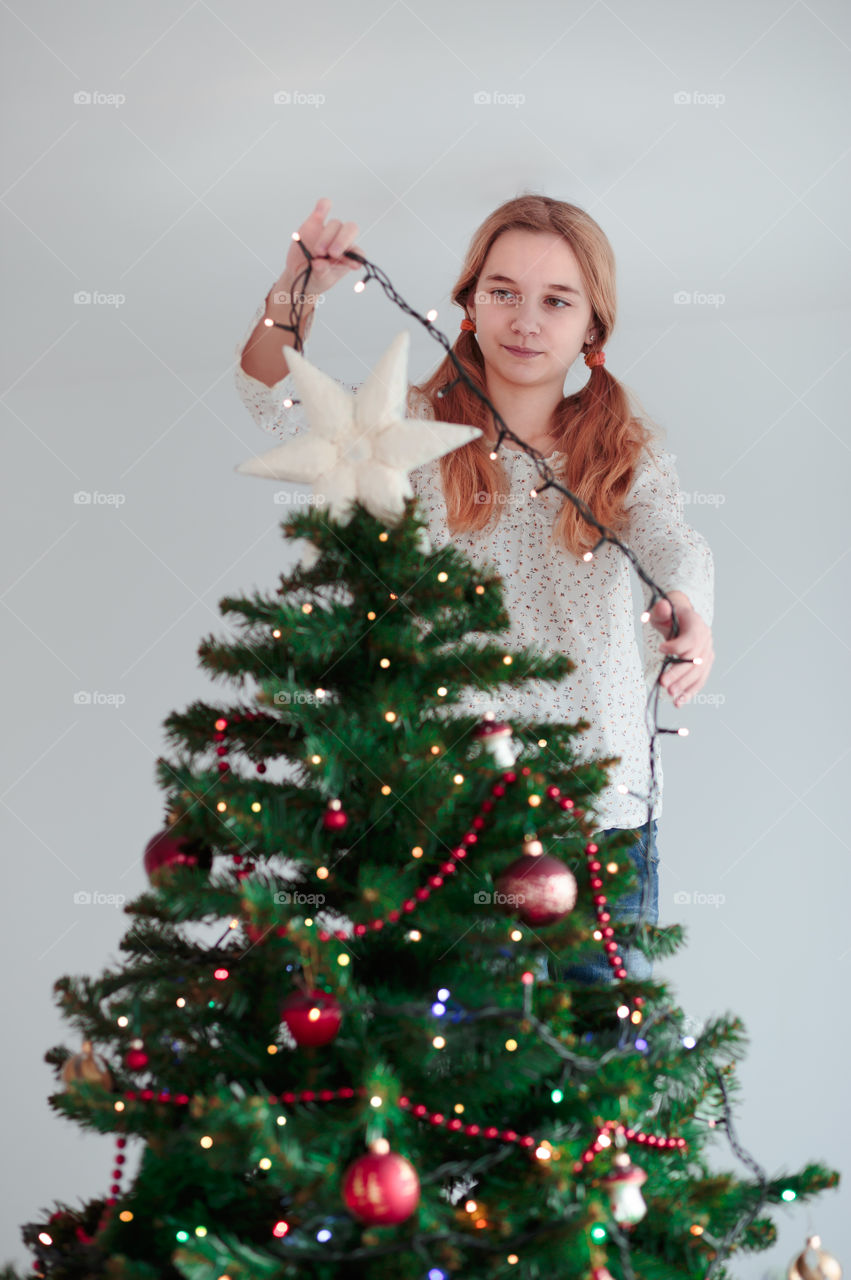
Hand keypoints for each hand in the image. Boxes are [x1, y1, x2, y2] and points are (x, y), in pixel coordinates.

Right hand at [273, 197, 363, 308]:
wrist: (298, 274)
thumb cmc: (314, 279)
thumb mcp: (319, 281)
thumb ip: (321, 273)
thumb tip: (319, 263)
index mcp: (349, 257)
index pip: (358, 253)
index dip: (356, 256)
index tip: (351, 265)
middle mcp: (341, 242)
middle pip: (350, 230)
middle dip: (342, 241)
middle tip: (332, 253)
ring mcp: (328, 231)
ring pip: (335, 224)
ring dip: (327, 237)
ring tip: (318, 252)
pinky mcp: (314, 222)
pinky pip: (323, 206)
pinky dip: (323, 206)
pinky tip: (320, 213)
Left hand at [648, 591, 714, 706]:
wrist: (682, 617)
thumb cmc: (669, 615)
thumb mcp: (662, 610)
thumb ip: (661, 609)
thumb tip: (663, 607)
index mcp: (696, 624)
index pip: (691, 639)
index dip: (676, 646)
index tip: (660, 649)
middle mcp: (706, 639)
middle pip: (694, 660)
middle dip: (678, 673)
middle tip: (663, 683)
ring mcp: (707, 652)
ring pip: (699, 672)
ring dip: (684, 685)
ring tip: (670, 694)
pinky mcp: (705, 664)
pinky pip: (700, 680)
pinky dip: (690, 692)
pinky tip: (679, 702)